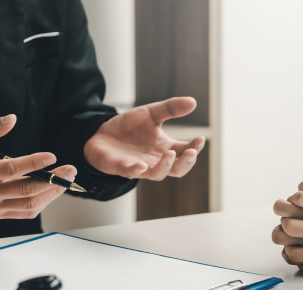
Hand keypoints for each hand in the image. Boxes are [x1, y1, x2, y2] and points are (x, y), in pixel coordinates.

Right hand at [0, 114, 75, 218]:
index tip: (52, 156)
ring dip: (51, 194)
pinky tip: (51, 191)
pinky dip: (41, 203)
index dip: (33, 163)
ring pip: (28, 205)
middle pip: (26, 190)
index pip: (11, 169)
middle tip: (70, 170)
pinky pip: (24, 213)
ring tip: (65, 181)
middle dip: (52, 180)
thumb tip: (12, 119)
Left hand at [84, 97, 205, 179]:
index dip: (195, 147)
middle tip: (192, 153)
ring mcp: (140, 166)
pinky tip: (141, 166)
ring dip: (165, 166)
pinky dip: (136, 170)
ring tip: (170, 154)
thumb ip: (170, 108)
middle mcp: (156, 160)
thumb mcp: (151, 113)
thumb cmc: (130, 127)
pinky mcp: (122, 167)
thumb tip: (193, 102)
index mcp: (165, 147)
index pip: (186, 151)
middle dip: (186, 163)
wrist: (102, 133)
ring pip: (157, 174)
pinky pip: (130, 172)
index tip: (200, 138)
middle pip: (177, 169)